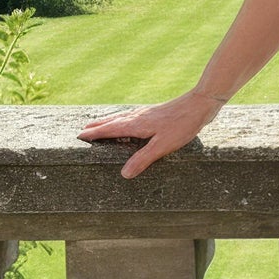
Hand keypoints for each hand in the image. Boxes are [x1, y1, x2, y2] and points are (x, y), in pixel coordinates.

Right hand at [76, 91, 221, 179]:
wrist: (199, 104)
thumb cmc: (182, 125)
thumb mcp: (162, 146)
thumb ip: (143, 159)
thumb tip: (124, 174)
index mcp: (136, 124)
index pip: (110, 130)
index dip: (95, 133)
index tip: (80, 135)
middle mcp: (137, 116)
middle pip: (112, 121)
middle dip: (98, 126)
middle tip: (83, 130)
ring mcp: (146, 113)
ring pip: (121, 117)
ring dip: (109, 122)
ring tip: (100, 124)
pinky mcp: (155, 113)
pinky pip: (131, 117)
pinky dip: (122, 119)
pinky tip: (129, 122)